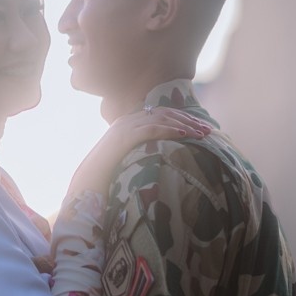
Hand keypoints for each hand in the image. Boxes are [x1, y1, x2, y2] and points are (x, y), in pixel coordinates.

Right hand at [67, 107, 210, 199]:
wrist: (88, 181)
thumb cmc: (108, 174)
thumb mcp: (128, 158)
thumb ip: (142, 150)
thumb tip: (162, 155)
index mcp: (128, 122)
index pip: (161, 114)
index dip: (183, 118)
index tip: (200, 127)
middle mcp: (127, 120)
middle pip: (164, 113)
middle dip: (188, 120)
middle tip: (208, 130)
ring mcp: (124, 127)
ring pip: (160, 118)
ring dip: (184, 124)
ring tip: (202, 133)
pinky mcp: (124, 137)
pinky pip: (151, 129)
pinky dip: (169, 129)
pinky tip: (184, 134)